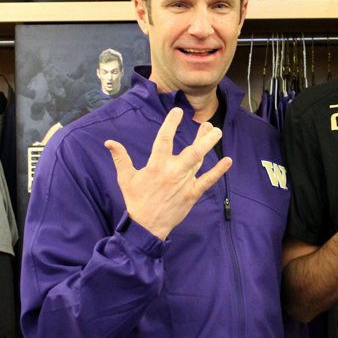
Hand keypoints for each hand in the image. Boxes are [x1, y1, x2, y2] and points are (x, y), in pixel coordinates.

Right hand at [105, 108, 231, 239]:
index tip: (176, 111)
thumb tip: (109, 142)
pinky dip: (218, 171)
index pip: (164, 140)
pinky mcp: (192, 194)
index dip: (170, 124)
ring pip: (199, 161)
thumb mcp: (125, 179)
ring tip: (215, 132)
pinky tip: (227, 160)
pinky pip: (208, 180)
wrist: (146, 226)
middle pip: (192, 151)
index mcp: (156, 166)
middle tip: (209, 124)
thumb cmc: (136, 201)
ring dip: (208, 145)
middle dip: (203, 137)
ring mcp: (184, 183)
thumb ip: (121, 158)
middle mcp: (172, 172)